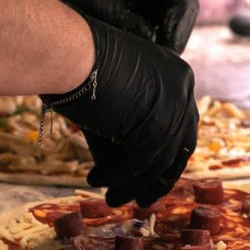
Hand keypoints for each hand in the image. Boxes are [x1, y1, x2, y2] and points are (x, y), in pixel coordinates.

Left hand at [0, 0, 198, 52]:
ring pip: (168, 14)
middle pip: (178, 0)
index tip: (169, 44)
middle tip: (168, 58)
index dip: (178, 17)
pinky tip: (147, 56)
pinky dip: (152, 38)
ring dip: (166, 36)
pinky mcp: (132, 0)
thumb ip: (128, 22)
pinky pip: (152, 20)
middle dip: (175, 30)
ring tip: (159, 61)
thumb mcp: (97, 0)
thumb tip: (155, 49)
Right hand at [43, 13, 196, 206]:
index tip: (152, 175)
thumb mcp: (117, 82)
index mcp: (178, 74)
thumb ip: (132, 110)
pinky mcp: (153, 127)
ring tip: (112, 199)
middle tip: (142, 200)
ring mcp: (171, 109)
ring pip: (156, 161)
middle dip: (159, 178)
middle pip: (177, 146)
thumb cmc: (78, 57)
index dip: (168, 155)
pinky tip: (95, 181)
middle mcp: (183, 90)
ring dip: (132, 185)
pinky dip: (116, 177)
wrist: (67, 50)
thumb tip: (126, 148)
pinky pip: (137, 164)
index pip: (182, 124)